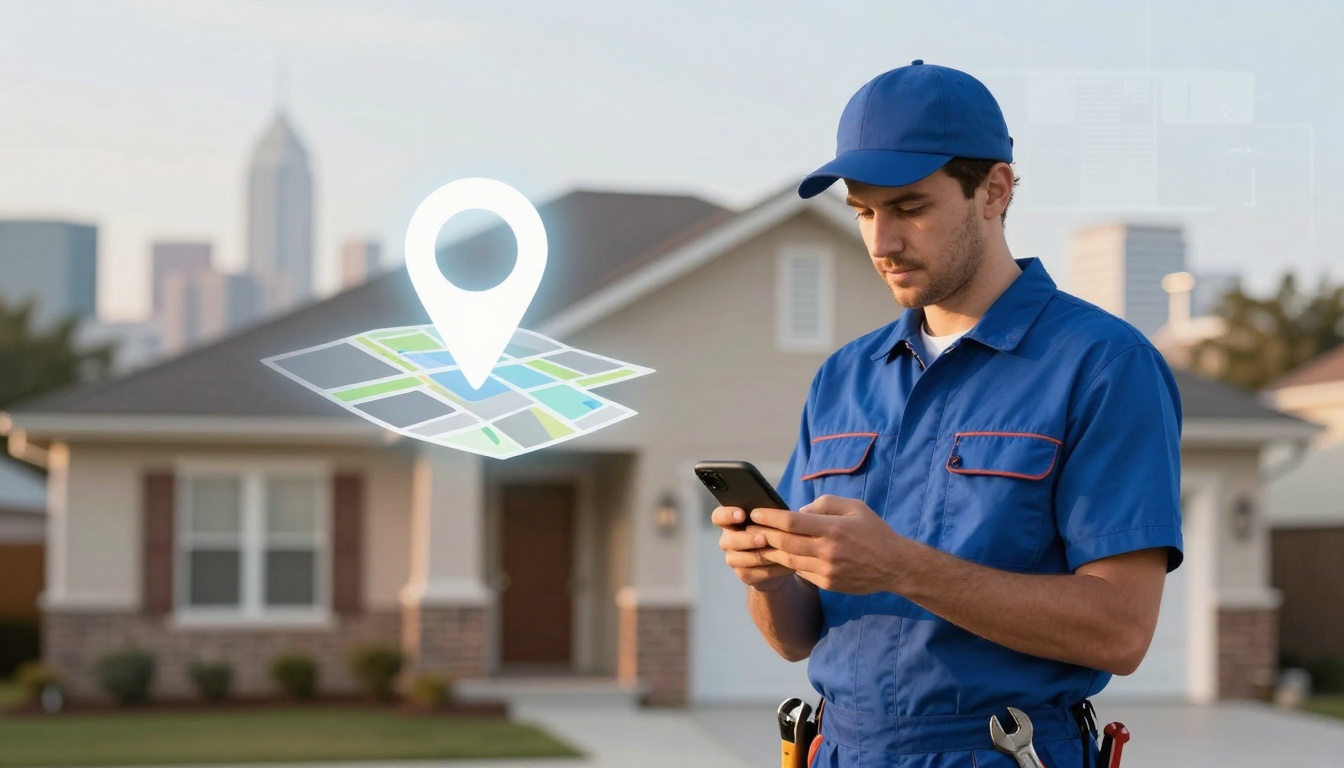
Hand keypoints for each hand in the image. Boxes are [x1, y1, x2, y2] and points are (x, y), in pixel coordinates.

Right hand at [712, 505, 794, 590]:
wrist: (784, 557)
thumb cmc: (776, 530)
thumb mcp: (774, 519)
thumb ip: (770, 512)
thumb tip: (776, 510)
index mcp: (731, 521)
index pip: (719, 516)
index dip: (727, 515)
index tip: (742, 514)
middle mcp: (728, 540)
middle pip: (728, 540)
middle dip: (747, 539)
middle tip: (763, 538)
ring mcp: (733, 558)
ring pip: (739, 559)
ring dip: (759, 555)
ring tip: (778, 552)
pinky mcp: (743, 574)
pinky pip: (752, 573)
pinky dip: (770, 569)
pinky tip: (784, 564)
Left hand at [750, 495, 909, 593]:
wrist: (894, 566)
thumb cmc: (873, 531)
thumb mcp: (853, 507)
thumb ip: (824, 504)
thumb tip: (797, 512)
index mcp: (833, 528)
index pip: (792, 522)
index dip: (769, 517)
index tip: (755, 512)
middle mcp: (828, 551)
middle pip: (784, 542)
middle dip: (762, 534)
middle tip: (748, 527)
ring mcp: (827, 570)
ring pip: (788, 560)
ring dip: (769, 550)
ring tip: (756, 541)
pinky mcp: (827, 584)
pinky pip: (800, 572)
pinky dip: (788, 563)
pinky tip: (778, 555)